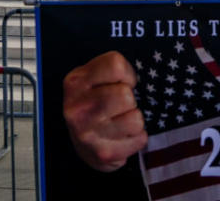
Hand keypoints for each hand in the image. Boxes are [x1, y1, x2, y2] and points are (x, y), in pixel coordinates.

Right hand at [63, 51, 146, 171]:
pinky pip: (140, 138)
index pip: (115, 65)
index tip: (121, 82)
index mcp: (75, 82)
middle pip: (126, 95)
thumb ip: (110, 68)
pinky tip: (122, 136)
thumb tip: (144, 73)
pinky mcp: (103, 154)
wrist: (84, 144)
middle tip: (119, 105)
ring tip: (121, 121)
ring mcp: (88, 134)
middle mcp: (77, 109)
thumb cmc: (96, 101)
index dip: (126, 73)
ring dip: (134, 119)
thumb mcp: (94, 77)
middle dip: (129, 99)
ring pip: (136, 118)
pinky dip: (136, 137)